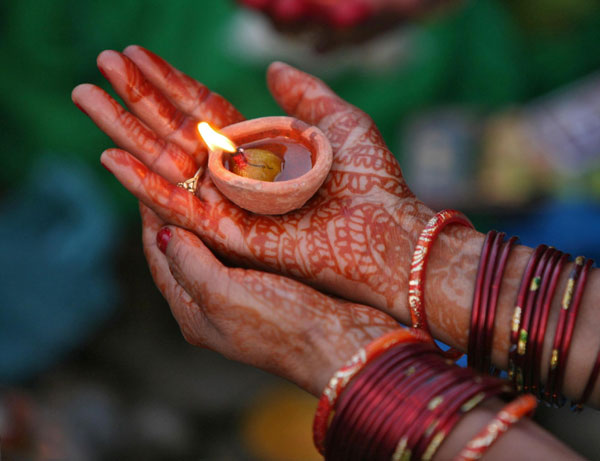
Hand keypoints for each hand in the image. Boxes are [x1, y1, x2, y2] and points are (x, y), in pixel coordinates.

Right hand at [72, 46, 480, 349]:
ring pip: (167, 164)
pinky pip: (179, 207)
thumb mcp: (340, 123)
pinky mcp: (229, 235)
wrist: (390, 234)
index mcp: (261, 150)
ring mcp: (230, 205)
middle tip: (96, 64)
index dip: (169, 82)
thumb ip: (305, 94)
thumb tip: (273, 66)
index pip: (203, 110)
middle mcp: (238, 177)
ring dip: (125, 131)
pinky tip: (110, 156)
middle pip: (175, 132)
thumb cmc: (373, 182)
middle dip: (136, 98)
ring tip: (87, 97)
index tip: (136, 54)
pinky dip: (144, 184)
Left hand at [140, 203, 397, 395]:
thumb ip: (190, 264)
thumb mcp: (224, 295)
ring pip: (216, 249)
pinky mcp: (272, 288)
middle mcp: (213, 305)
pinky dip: (237, 226)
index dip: (153, 219)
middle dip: (181, 215)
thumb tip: (164, 234)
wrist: (342, 344)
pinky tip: (247, 205)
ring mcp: (243, 297)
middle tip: (183, 174)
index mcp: (193, 312)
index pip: (160, 258)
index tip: (150, 180)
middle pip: (186, 252)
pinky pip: (244, 250)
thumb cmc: (283, 323)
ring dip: (210, 218)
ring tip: (211, 181)